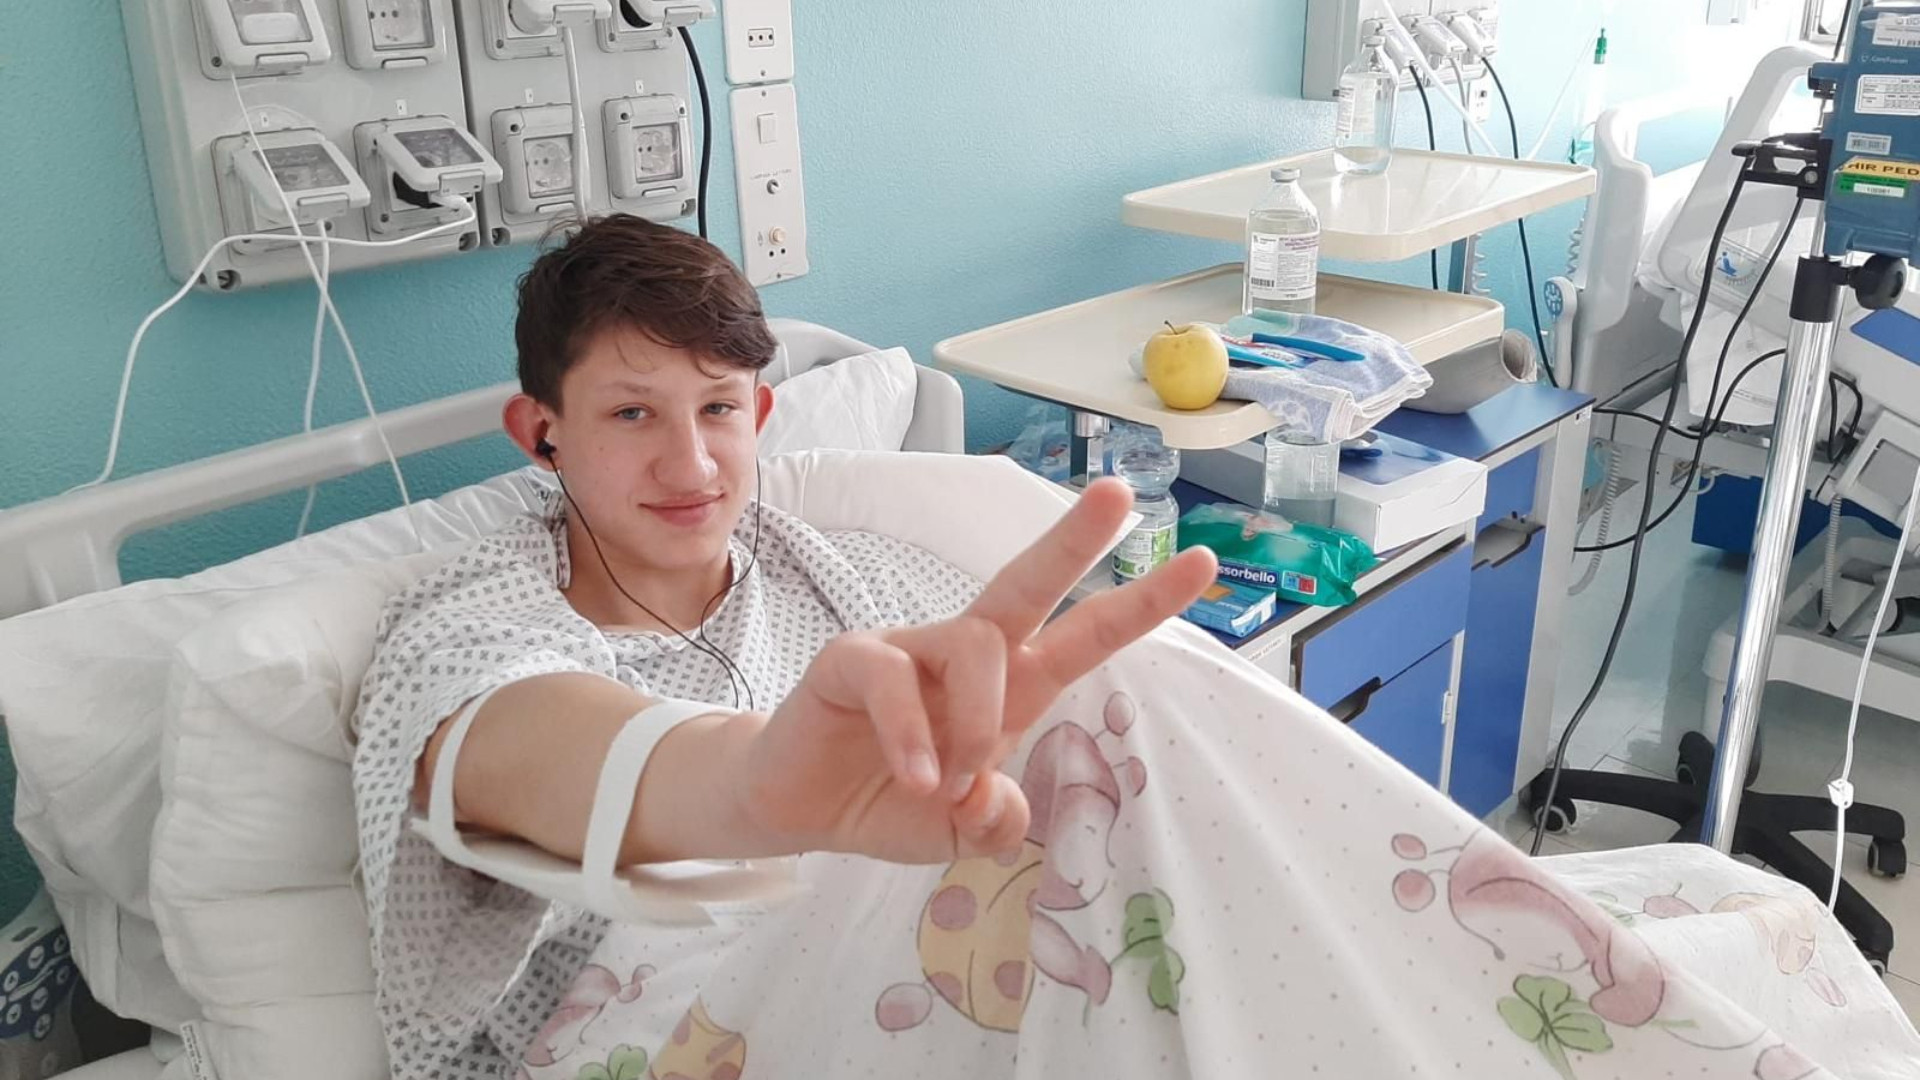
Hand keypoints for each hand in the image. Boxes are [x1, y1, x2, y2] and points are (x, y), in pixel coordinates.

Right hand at [738, 478, 1216, 863]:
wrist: (798, 807)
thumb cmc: (889, 800)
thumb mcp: (961, 833)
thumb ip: (998, 823)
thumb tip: (999, 798)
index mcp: (1011, 684)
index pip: (1085, 635)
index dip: (1141, 604)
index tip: (1202, 565)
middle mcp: (968, 652)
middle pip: (1029, 581)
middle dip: (1076, 540)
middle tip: (1120, 497)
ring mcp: (910, 649)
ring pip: (977, 645)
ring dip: (981, 723)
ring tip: (952, 784)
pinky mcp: (852, 659)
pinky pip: (894, 679)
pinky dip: (913, 736)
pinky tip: (916, 779)